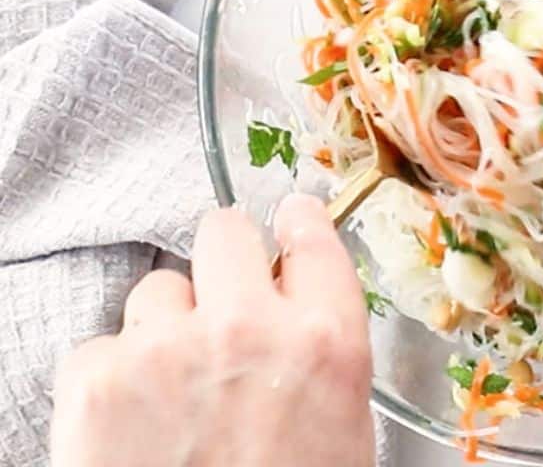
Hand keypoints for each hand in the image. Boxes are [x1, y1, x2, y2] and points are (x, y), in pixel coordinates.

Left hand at [50, 195, 373, 466]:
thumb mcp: (340, 426)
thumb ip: (321, 352)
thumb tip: (296, 306)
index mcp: (326, 343)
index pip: (311, 236)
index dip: (295, 224)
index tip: (286, 223)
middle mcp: (249, 328)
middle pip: (225, 230)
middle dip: (223, 261)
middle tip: (219, 302)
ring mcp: (167, 348)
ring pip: (157, 287)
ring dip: (164, 325)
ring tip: (172, 388)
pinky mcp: (97, 380)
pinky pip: (100, 343)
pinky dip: (111, 376)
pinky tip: (132, 423)